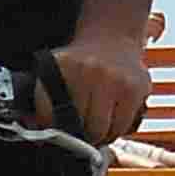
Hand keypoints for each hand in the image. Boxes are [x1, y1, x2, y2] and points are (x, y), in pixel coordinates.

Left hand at [50, 22, 149, 146]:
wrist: (113, 38)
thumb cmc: (82, 63)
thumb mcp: (56, 71)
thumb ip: (45, 100)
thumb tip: (38, 135)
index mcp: (61, 66)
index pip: (48, 113)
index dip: (51, 129)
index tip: (54, 131)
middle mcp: (88, 70)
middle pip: (79, 126)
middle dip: (78, 136)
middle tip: (79, 134)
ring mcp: (115, 79)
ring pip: (102, 131)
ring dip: (98, 137)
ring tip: (96, 128)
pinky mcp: (136, 88)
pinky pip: (123, 126)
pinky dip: (115, 131)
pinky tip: (111, 122)